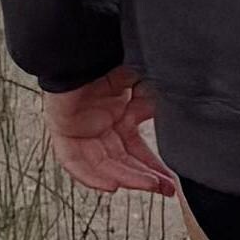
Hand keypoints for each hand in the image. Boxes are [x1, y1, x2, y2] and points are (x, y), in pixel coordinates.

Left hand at [39, 68, 177, 196]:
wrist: (83, 50)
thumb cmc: (111, 61)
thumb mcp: (144, 84)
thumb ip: (156, 104)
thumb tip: (178, 121)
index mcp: (120, 118)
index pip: (138, 152)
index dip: (154, 169)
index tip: (171, 184)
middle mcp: (101, 128)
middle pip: (123, 162)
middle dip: (145, 178)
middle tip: (165, 190)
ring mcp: (81, 132)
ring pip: (103, 165)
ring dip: (126, 177)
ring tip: (147, 184)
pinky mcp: (62, 132)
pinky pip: (74, 162)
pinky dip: (91, 175)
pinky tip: (112, 185)